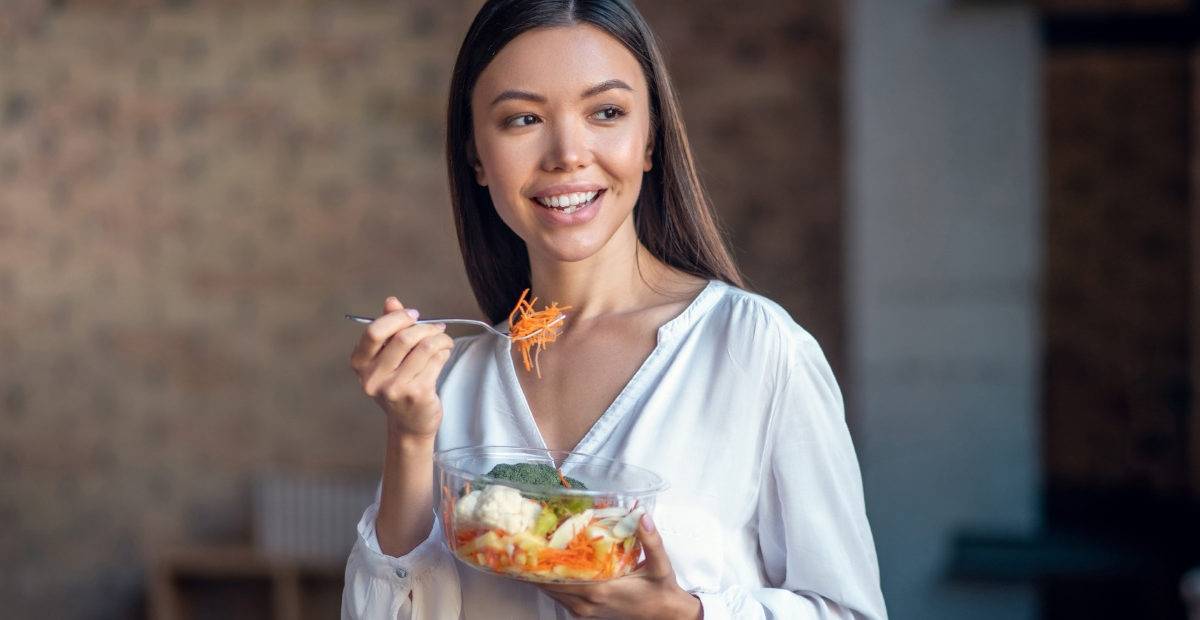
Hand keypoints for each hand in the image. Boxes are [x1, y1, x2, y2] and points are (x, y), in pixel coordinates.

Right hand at [349, 297, 454, 437]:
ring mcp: (394, 388)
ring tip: (444, 340)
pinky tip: (444, 354)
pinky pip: (436, 361)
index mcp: (360, 364)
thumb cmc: (398, 384)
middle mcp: (373, 377)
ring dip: (440, 339)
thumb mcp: (387, 357)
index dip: (397, 318)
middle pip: (403, 338)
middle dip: (425, 328)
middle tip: (436, 328)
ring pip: (424, 348)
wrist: (409, 423)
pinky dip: (444, 352)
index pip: (374, 332)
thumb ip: (389, 328)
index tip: (413, 314)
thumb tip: (391, 301)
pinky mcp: (416, 394)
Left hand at [537, 514, 702, 618]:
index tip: (531, 543)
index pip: (560, 578)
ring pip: (552, 592)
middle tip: (528, 539)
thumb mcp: (660, 564)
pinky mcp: (586, 612)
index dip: (542, 562)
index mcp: (601, 591)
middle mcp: (587, 603)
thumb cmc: (660, 589)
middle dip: (537, 564)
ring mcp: (584, 611)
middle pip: (550, 585)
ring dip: (542, 573)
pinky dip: (552, 582)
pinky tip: (550, 565)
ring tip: (534, 548)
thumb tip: (642, 515)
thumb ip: (651, 540)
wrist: (666, 614)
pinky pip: (561, 597)